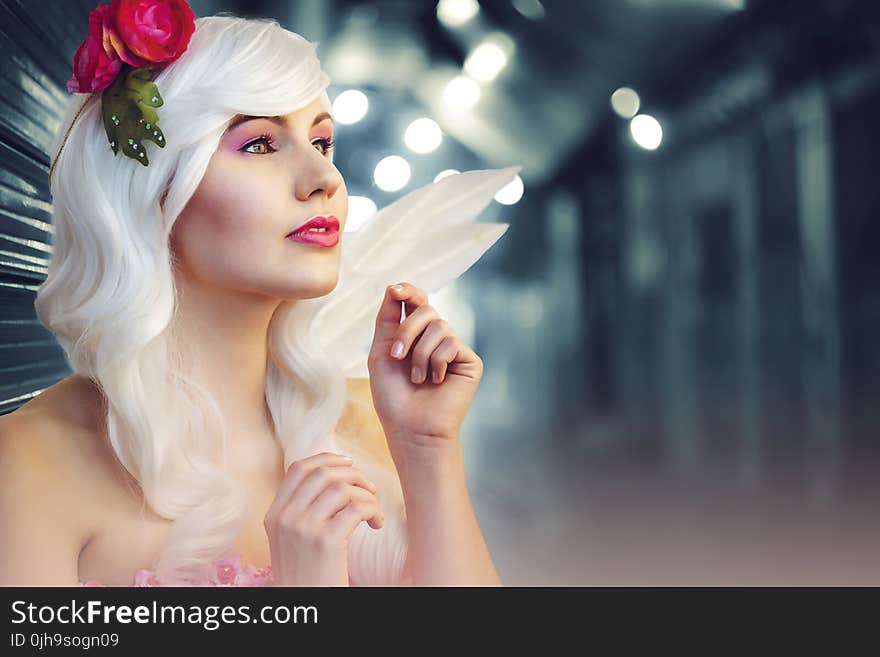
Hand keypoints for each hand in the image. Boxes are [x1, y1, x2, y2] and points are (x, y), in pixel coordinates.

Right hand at [264, 452, 383, 585]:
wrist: (304, 604)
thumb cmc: (306, 573)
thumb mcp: (290, 537)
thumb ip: (302, 508)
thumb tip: (334, 475)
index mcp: (275, 514)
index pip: (298, 468)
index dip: (327, 459)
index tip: (348, 463)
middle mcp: (286, 517)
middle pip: (323, 473)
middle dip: (353, 474)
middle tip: (369, 487)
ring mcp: (304, 529)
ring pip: (342, 488)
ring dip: (366, 494)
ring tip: (373, 510)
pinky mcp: (326, 541)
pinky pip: (357, 508)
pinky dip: (373, 511)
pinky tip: (376, 523)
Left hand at [367, 282, 483, 447]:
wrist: (410, 427)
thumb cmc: (393, 396)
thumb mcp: (382, 351)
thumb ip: (388, 318)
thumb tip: (394, 285)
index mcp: (415, 334)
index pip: (416, 301)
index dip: (408, 291)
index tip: (395, 290)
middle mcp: (436, 338)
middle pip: (426, 309)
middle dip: (407, 331)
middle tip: (396, 358)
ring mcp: (453, 349)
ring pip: (438, 326)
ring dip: (419, 354)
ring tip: (417, 379)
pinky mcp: (469, 361)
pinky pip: (451, 343)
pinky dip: (436, 362)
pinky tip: (436, 381)